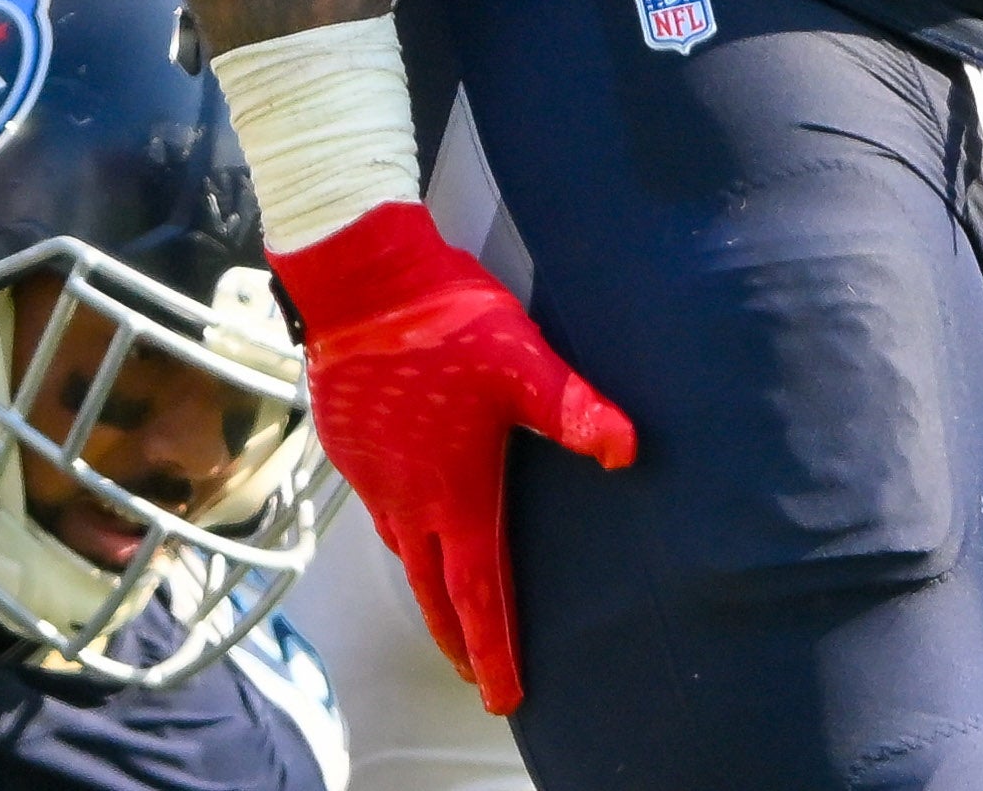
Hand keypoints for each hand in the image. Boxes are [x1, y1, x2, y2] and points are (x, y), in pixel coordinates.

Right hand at [272, 202, 634, 713]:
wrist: (362, 285)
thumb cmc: (448, 322)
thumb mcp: (527, 365)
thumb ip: (576, 412)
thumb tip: (629, 451)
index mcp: (454, 494)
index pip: (478, 594)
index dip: (494, 650)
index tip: (504, 697)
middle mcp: (409, 500)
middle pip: (434, 592)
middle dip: (459, 640)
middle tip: (478, 674)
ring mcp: (375, 478)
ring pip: (405, 554)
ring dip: (430, 591)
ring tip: (450, 606)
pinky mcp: (353, 449)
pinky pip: (382, 512)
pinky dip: (405, 537)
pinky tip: (414, 521)